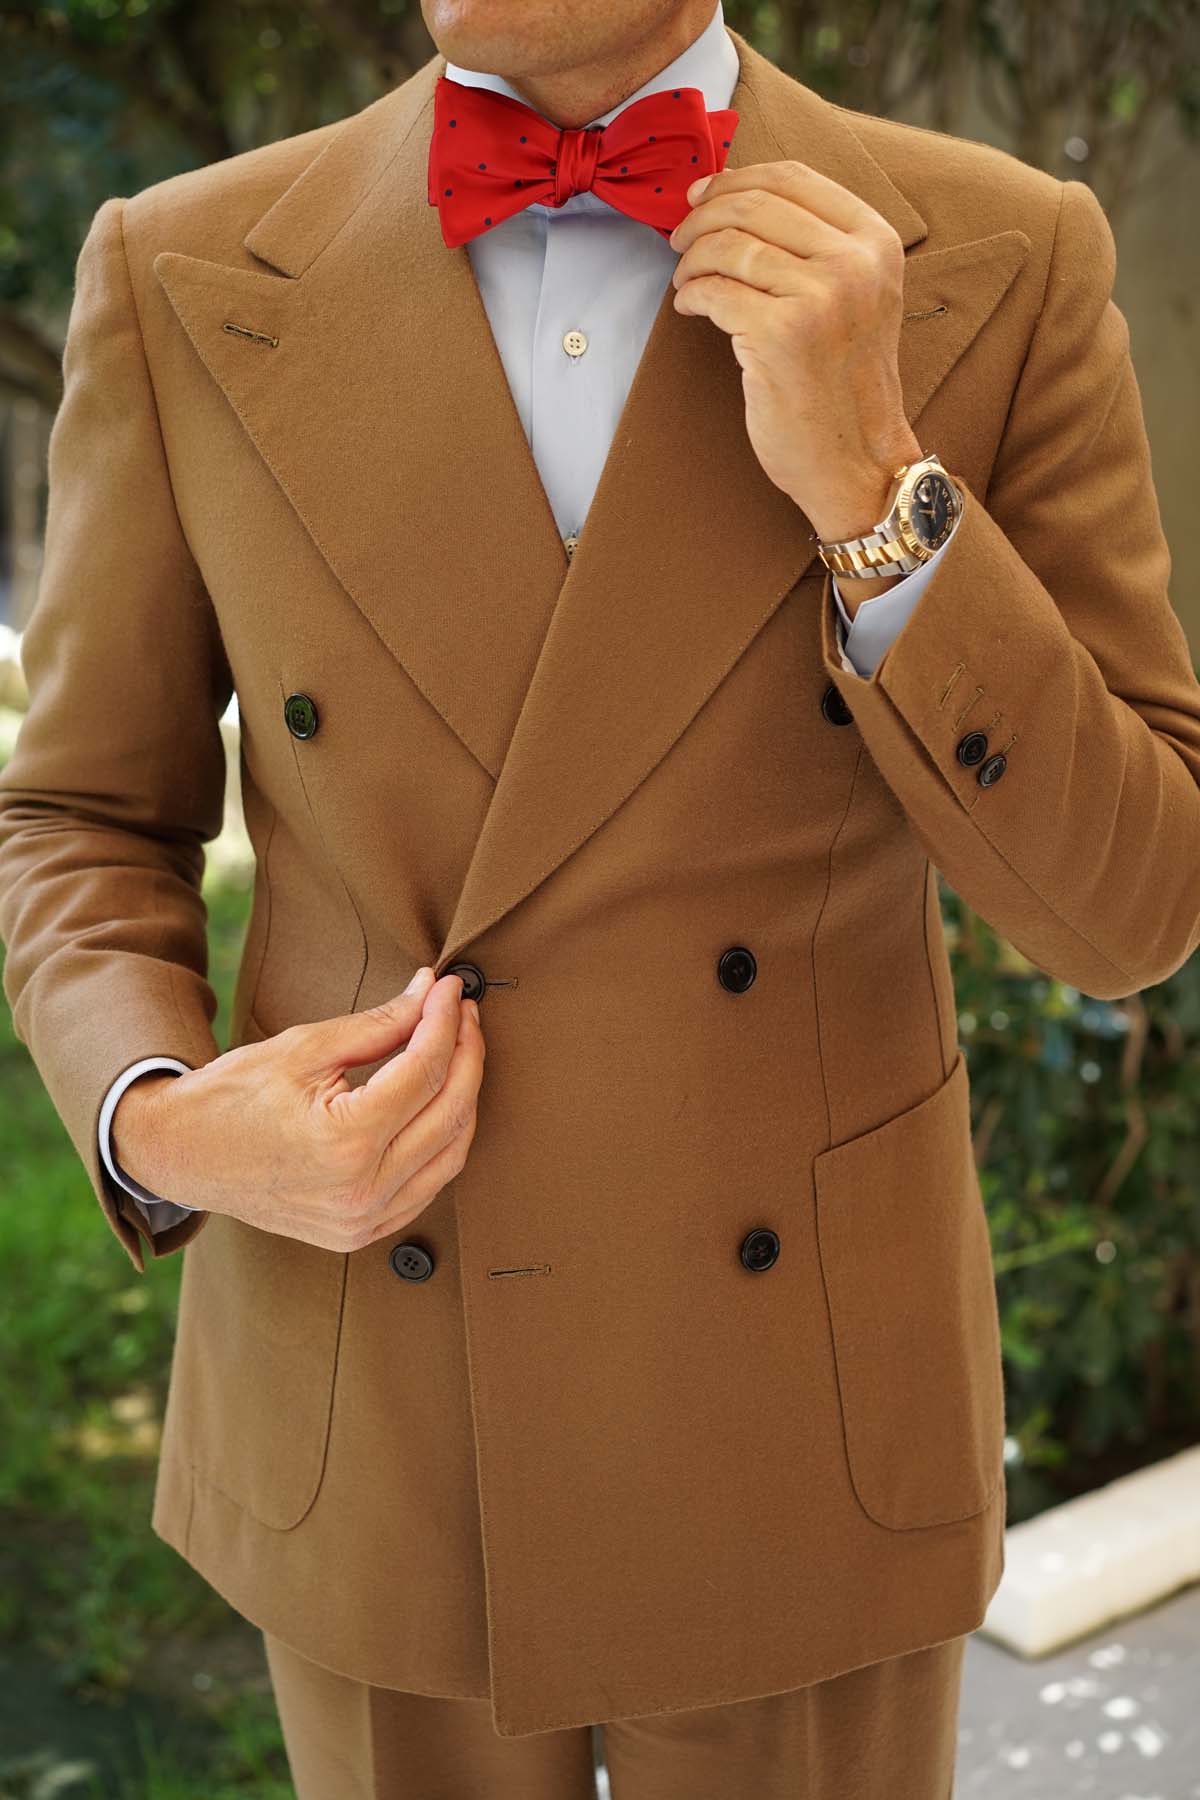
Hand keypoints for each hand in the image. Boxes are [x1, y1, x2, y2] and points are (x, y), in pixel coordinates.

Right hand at [110, 967, 485, 1250]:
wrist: (183, 1155)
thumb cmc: (233, 1097)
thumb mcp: (305, 1049)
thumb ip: (380, 1024)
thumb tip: (431, 994)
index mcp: (344, 1142)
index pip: (424, 1070)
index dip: (445, 1022)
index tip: (450, 989)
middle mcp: (361, 1191)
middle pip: (449, 1112)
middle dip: (467, 1054)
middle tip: (461, 1012)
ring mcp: (363, 1220)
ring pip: (451, 1154)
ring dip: (463, 1097)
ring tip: (458, 1049)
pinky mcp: (361, 1232)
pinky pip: (428, 1186)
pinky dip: (443, 1141)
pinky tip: (439, 1102)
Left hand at [667, 160, 922, 542]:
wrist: (857, 462)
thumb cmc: (843, 384)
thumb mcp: (855, 298)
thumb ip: (815, 247)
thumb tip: (732, 199)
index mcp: (876, 242)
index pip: (794, 178)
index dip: (735, 178)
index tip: (701, 195)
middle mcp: (854, 263)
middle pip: (754, 204)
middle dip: (702, 217)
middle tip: (679, 240)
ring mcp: (821, 297)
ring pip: (729, 246)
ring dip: (692, 260)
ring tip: (685, 283)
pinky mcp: (782, 335)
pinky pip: (715, 292)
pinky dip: (691, 296)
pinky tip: (690, 307)